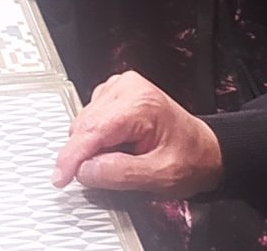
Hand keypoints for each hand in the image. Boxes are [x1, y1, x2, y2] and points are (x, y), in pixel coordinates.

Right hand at [51, 71, 224, 196]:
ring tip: (119, 159)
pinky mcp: (113, 95)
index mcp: (140, 104)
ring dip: (89, 147)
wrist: (205, 151)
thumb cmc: (191, 160)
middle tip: (102, 177)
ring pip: (83, 123)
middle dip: (83, 155)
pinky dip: (94, 139)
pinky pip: (89, 120)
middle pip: (84, 126)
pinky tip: (116, 147)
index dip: (72, 157)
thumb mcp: (160, 176)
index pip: (93, 130)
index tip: (60, 177)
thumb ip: (119, 173)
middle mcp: (127, 89)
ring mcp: (119, 88)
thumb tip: (85, 170)